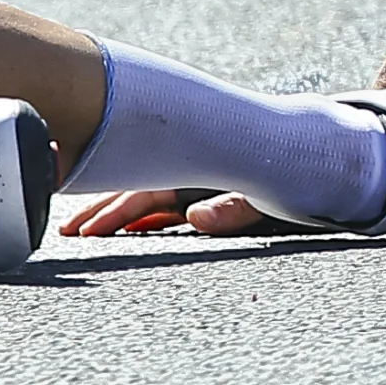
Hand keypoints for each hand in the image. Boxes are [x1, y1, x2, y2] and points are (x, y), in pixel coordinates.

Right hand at [58, 187, 281, 238]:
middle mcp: (193, 176)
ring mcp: (200, 184)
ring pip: (148, 196)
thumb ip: (235, 207)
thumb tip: (195, 219)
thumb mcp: (270, 193)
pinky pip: (168, 204)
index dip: (112, 212)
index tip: (85, 230)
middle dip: (101, 209)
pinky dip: (145, 215)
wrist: (318, 152)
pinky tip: (128, 228)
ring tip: (84, 230)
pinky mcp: (211, 194)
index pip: (143, 193)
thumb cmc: (296, 172)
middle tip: (67, 232)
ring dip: (118, 211)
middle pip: (136, 192)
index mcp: (199, 172)